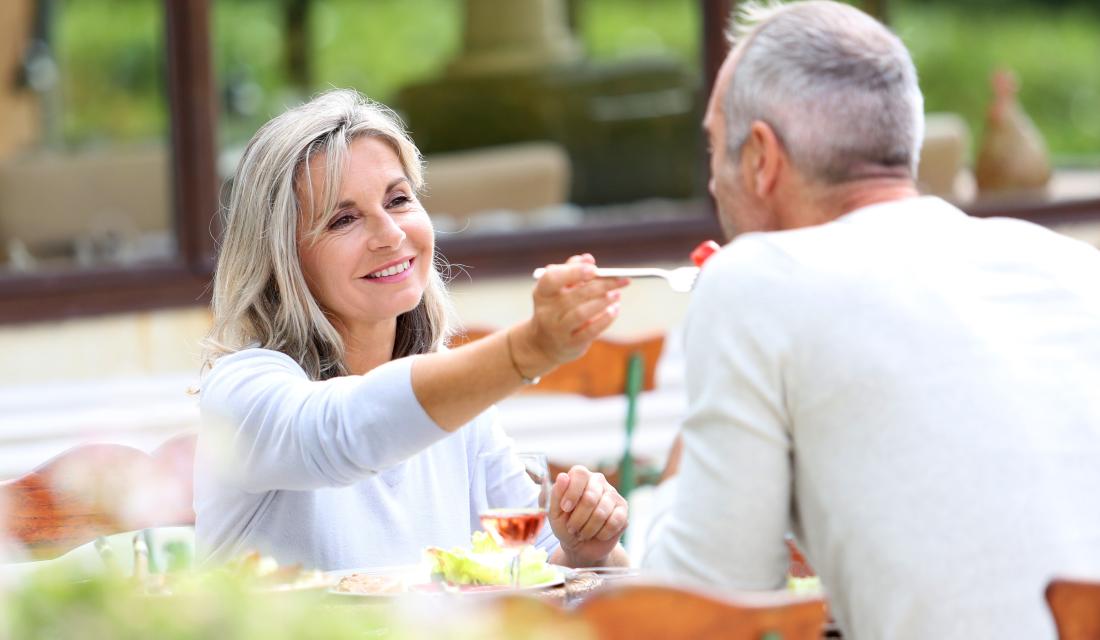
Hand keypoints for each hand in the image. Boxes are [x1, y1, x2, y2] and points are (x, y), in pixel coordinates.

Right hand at [512, 254, 629, 378]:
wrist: (544, 344)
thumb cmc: (557, 309)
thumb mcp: (559, 289)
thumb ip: (572, 270)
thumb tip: (588, 259)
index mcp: (542, 293)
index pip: (552, 278)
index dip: (573, 272)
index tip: (594, 268)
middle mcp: (546, 311)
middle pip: (574, 295)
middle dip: (601, 286)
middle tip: (621, 279)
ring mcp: (557, 330)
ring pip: (581, 313)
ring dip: (603, 302)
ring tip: (617, 295)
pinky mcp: (570, 344)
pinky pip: (590, 331)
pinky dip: (605, 319)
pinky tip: (615, 310)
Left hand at [548, 465, 628, 566]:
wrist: (581, 546)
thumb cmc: (565, 525)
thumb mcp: (554, 513)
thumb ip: (556, 494)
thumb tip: (562, 477)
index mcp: (581, 477)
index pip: (580, 474)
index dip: (571, 493)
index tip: (565, 508)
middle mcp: (599, 481)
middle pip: (590, 497)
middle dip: (578, 518)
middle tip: (572, 528)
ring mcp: (613, 495)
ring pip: (602, 512)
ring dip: (588, 529)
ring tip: (582, 533)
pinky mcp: (623, 510)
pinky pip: (614, 522)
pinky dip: (602, 534)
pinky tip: (597, 535)